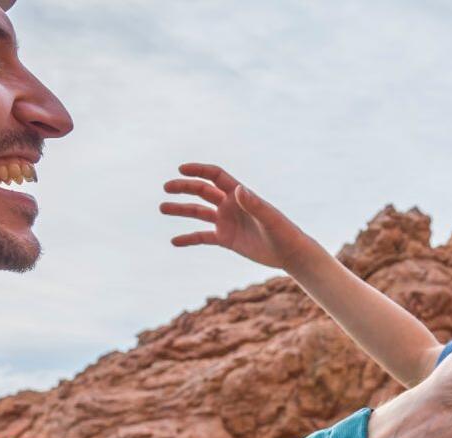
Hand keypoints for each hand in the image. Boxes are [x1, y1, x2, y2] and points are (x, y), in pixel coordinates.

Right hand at [161, 163, 313, 272]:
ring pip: (198, 212)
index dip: (198, 171)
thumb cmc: (283, 232)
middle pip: (202, 191)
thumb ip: (254, 203)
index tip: (181, 169)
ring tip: (162, 208)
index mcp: (239, 195)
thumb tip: (238, 190)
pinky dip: (189, 238)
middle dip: (184, 188)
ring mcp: (226, 222)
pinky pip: (203, 237)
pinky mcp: (226, 239)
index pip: (215, 176)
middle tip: (166, 188)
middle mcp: (230, 205)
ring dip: (181, 210)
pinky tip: (174, 241)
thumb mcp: (269, 218)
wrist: (288, 253)